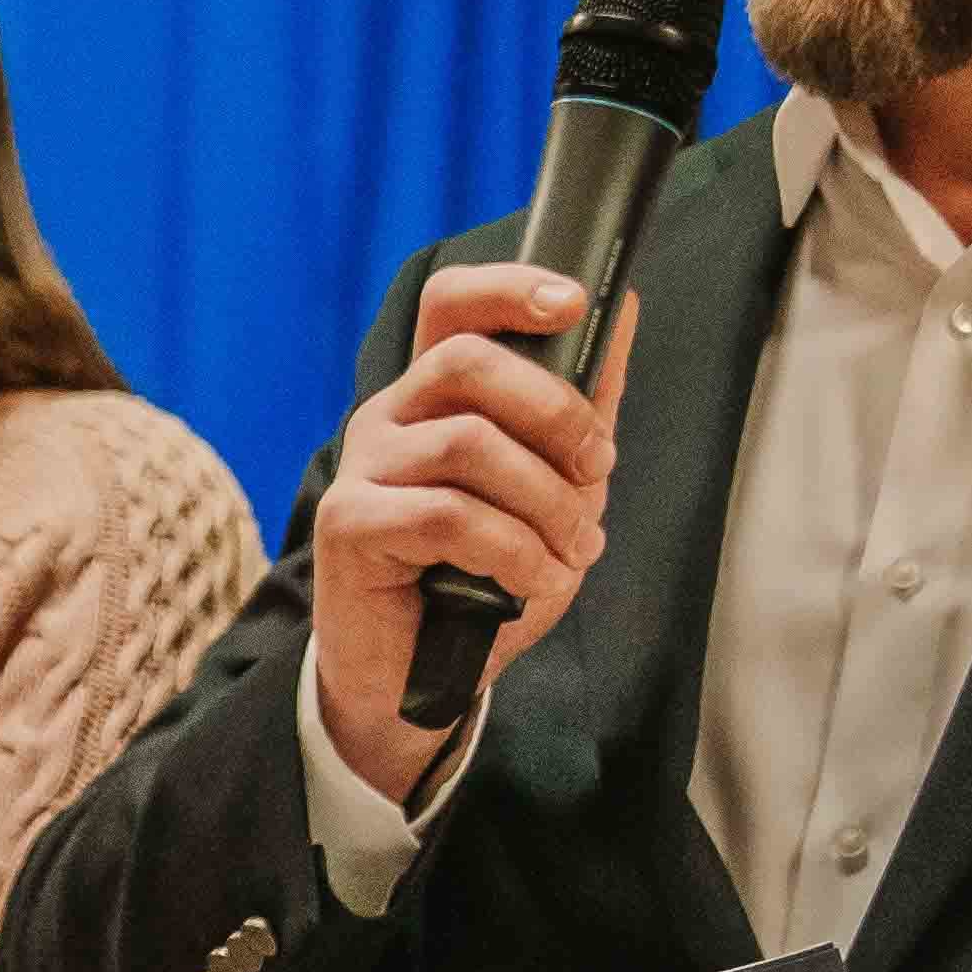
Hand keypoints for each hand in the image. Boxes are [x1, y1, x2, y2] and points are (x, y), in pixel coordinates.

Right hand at [308, 262, 640, 806]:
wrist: (420, 683)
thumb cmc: (482, 583)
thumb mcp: (555, 490)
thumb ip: (582, 410)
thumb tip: (623, 313)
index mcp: (433, 395)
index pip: (452, 304)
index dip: (508, 288)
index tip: (577, 301)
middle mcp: (389, 416)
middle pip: (468, 361)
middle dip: (556, 412)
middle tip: (598, 471)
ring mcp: (363, 467)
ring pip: (468, 442)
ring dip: (545, 501)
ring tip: (573, 550)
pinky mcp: (349, 523)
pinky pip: (447, 514)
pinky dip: (511, 549)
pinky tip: (532, 579)